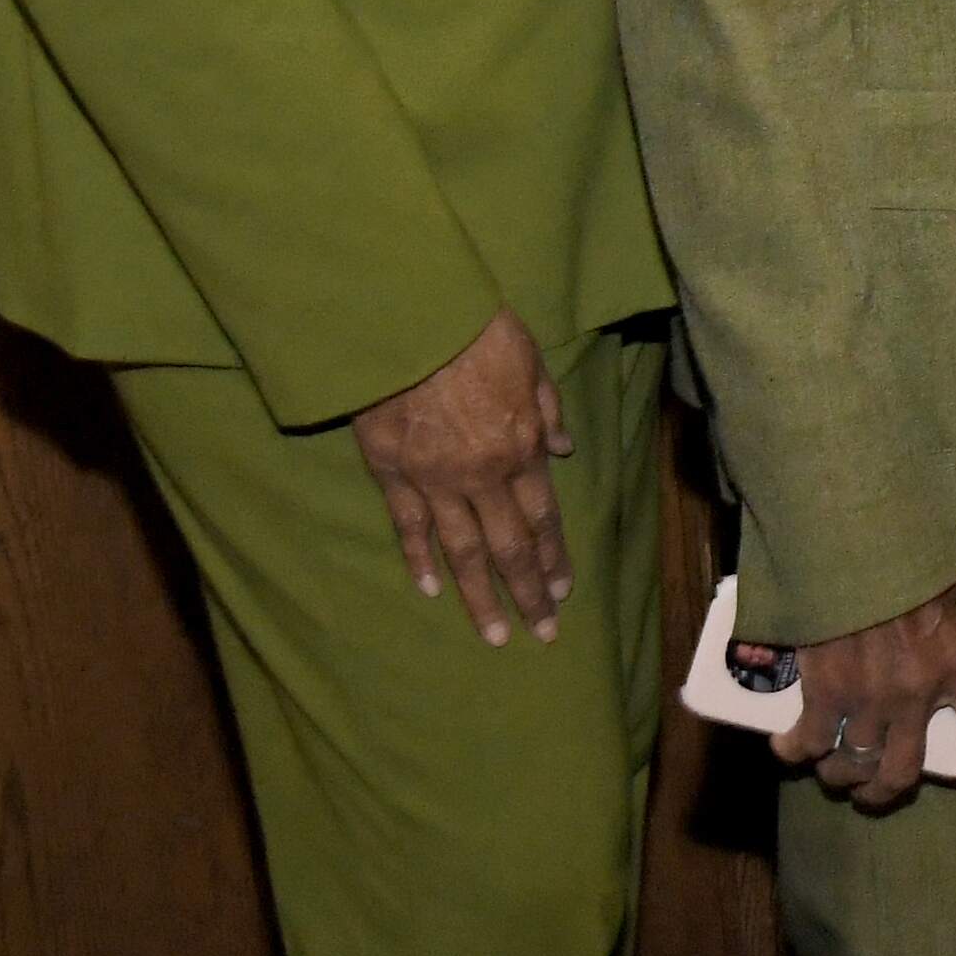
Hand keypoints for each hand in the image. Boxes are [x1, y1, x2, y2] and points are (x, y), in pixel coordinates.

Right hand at [349, 308, 572, 642]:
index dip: (555, 556)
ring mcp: (434, 479)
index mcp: (521, 447)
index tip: (564, 590)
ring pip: (461, 551)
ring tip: (494, 634)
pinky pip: (408, 526)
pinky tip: (430, 590)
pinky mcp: (391, 472)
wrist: (409, 320)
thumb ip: (548, 411)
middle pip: (509, 547)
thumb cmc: (476, 332)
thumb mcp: (531, 363)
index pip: (543, 516)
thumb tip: (562, 450)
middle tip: (543, 632)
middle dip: (529, 592)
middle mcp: (482, 475)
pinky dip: (418, 559)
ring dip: (479, 596)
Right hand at [779, 582, 955, 809]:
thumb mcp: (946, 597)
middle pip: (903, 771)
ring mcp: (868, 699)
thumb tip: (946, 653)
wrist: (854, 546)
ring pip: (853, 765)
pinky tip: (790, 747)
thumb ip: (948, 635)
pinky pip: (809, 743)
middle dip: (885, 790)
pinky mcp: (824, 694)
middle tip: (875, 788)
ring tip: (834, 771)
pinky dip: (795, 751)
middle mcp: (917, 694)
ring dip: (841, 774)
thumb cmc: (904, 560)